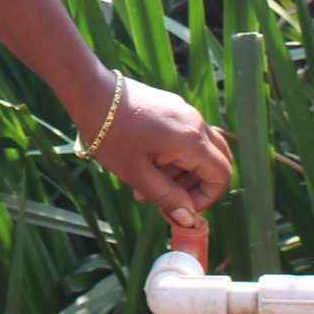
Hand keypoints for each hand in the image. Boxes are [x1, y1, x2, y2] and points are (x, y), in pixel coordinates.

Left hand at [77, 73, 234, 228]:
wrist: (92, 94)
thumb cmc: (112, 135)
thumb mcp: (137, 174)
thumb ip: (167, 197)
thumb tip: (189, 220)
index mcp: (191, 140)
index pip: (221, 176)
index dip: (207, 198)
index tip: (181, 206)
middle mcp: (196, 123)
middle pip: (218, 161)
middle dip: (197, 186)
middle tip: (167, 197)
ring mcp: (186, 111)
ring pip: (201, 150)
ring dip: (182, 172)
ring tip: (146, 185)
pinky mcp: (174, 106)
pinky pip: (186, 136)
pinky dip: (176, 155)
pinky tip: (147, 163)